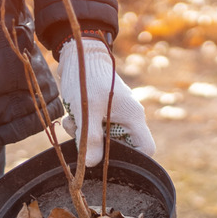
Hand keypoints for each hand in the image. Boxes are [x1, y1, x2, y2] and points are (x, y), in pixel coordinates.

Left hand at [57, 38, 154, 166]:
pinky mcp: (101, 111)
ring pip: (102, 138)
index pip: (146, 148)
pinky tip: (70, 117)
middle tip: (82, 140)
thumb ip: (90, 138)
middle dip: (98, 147)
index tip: (110, 162)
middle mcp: (128, 117)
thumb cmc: (87, 79)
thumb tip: (92, 164)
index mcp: (133, 117)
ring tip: (72, 123)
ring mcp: (114, 114)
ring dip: (85, 136)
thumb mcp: (87, 111)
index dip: (133, 160)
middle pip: (120, 146)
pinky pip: (93, 127)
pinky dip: (81, 126)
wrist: (78, 53)